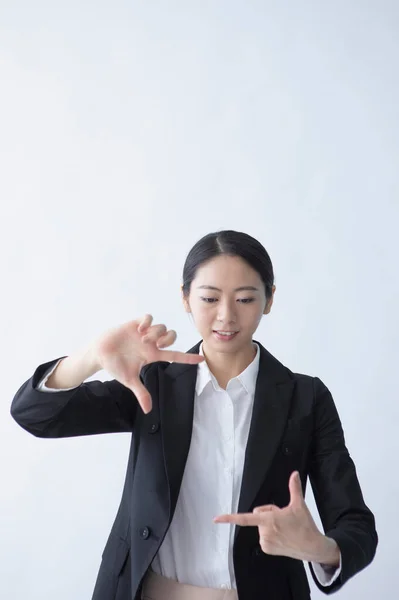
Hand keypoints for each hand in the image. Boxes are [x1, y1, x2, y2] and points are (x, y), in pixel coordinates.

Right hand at [93, 314, 203, 413]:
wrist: (99, 354)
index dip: (188, 358)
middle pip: (171, 336)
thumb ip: (141, 393)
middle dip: (169, 339)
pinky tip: (139, 329)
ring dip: (156, 333)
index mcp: (153, 355)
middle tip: (157, 345)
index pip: (175, 356)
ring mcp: (144, 333)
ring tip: (143, 339)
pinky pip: (148, 317)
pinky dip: (147, 322)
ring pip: (162, 327)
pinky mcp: (135, 324)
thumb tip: (148, 410)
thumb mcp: (129, 381)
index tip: (202, 360)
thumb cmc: (115, 366)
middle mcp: (152, 343)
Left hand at [214, 471, 333, 563]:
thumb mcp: (299, 504)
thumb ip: (294, 487)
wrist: (312, 547)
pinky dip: (270, 535)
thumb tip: (294, 473)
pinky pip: (263, 536)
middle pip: (258, 516)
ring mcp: (265, 542)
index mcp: (269, 519)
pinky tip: (282, 536)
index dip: (229, 517)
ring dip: (269, 525)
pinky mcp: (267, 549)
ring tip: (284, 528)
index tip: (216, 519)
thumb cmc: (305, 525)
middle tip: (283, 518)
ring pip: (261, 526)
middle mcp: (264, 532)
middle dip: (268, 514)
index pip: (245, 518)